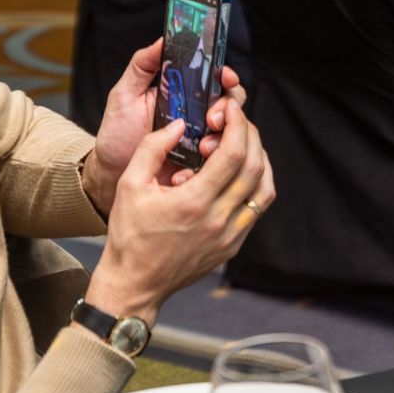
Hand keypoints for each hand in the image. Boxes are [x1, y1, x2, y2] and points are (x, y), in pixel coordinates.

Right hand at [83, 102, 273, 327]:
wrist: (134, 283)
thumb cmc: (129, 235)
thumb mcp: (128, 186)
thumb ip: (153, 149)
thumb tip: (179, 124)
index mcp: (194, 202)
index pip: (232, 154)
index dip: (238, 125)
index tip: (233, 110)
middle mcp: (219, 219)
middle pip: (254, 167)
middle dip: (251, 136)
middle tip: (240, 121)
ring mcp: (230, 235)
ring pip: (265, 189)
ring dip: (261, 161)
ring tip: (247, 144)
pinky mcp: (234, 245)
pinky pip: (257, 208)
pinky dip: (257, 185)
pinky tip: (243, 174)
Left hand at [85, 40, 245, 215]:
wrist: (110, 174)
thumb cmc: (117, 134)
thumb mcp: (124, 95)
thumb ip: (142, 66)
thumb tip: (163, 39)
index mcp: (184, 93)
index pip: (214, 79)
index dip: (225, 75)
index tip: (225, 76)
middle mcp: (197, 114)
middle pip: (231, 102)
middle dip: (228, 107)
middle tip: (212, 118)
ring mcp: (202, 138)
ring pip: (231, 129)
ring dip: (223, 135)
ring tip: (204, 146)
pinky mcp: (202, 162)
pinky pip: (222, 157)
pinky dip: (217, 158)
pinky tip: (199, 162)